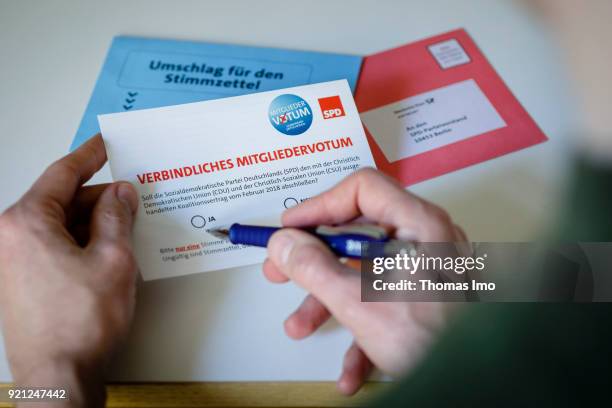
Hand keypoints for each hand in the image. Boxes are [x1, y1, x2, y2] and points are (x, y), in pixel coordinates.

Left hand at [0, 135, 138, 406]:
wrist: (59, 376)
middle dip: (100, 197)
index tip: (105, 145)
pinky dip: (82, 242)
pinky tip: (109, 250)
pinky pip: (55, 245)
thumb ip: (117, 216)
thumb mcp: (113, 258)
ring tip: (127, 228)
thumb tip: (120, 193)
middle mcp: (10, 238)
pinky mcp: (21, 280)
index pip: (62, 174)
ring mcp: (13, 260)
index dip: (90, 156)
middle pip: (62, 200)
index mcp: (26, 223)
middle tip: (133, 196)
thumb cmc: (80, 324)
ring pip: (60, 224)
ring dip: (94, 222)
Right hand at [264, 168, 465, 394]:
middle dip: (314, 259)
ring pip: (365, 271)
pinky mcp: (425, 299)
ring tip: (301, 325)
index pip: (362, 189)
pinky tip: (349, 367)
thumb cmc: (435, 342)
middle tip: (282, 269)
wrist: (474, 386)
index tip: (291, 229)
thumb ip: (314, 269)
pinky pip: (383, 301)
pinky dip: (360, 328)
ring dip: (328, 301)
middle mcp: (426, 241)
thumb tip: (284, 245)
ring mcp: (426, 271)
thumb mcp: (360, 304)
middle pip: (357, 233)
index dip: (320, 205)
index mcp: (420, 225)